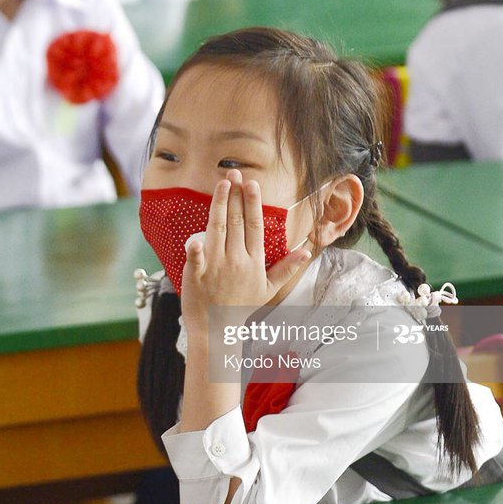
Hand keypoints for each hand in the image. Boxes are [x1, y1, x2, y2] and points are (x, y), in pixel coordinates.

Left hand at [180, 170, 311, 335]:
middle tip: (234, 173)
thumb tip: (306, 251)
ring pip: (218, 231)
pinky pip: (196, 260)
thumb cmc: (241, 307)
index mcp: (254, 261)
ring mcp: (215, 268)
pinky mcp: (196, 276)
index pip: (255, 226)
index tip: (251, 184)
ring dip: (219, 206)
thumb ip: (286, 268)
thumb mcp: (268, 288)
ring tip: (220, 185)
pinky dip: (196, 250)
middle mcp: (236, 261)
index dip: (253, 204)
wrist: (217, 330)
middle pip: (237, 223)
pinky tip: (196, 237)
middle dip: (236, 196)